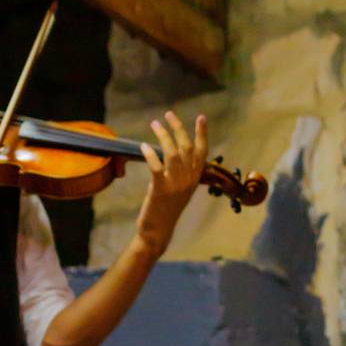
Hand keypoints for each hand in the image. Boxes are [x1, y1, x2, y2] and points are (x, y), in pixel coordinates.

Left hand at [135, 111, 207, 256]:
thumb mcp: (179, 189)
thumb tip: (173, 151)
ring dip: (163, 135)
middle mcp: (188, 180)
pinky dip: (150, 154)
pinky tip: (144, 146)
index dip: (202, 133)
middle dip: (178, 127)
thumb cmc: (166, 209)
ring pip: (172, 153)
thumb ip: (180, 172)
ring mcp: (175, 185)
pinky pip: (156, 167)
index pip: (202, 152)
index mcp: (194, 179)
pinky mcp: (160, 190)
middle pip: (186, 147)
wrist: (158, 231)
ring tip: (154, 123)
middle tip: (168, 114)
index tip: (201, 117)